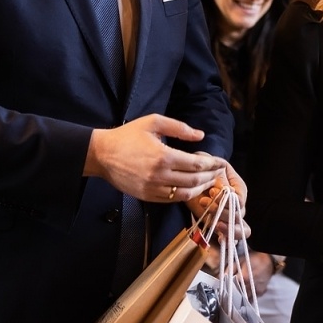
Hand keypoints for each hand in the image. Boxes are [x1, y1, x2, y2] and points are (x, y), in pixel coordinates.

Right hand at [84, 115, 223, 203]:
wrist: (102, 154)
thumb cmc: (127, 135)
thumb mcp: (153, 122)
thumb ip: (179, 128)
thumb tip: (200, 135)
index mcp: (163, 156)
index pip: (196, 164)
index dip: (212, 164)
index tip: (220, 162)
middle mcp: (159, 175)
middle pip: (194, 180)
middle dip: (210, 177)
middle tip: (218, 172)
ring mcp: (153, 188)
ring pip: (185, 193)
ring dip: (200, 188)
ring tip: (208, 181)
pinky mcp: (147, 196)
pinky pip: (171, 199)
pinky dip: (185, 195)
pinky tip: (191, 188)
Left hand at [191, 161, 248, 241]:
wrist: (191, 176)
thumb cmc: (205, 169)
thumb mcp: (213, 168)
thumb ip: (221, 179)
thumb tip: (226, 191)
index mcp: (239, 188)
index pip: (240, 199)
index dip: (227, 199)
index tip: (212, 192)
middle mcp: (237, 204)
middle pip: (238, 214)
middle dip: (221, 211)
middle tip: (204, 202)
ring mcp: (229, 217)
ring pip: (237, 228)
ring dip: (225, 225)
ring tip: (213, 222)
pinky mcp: (219, 225)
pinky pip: (231, 237)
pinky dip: (228, 239)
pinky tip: (220, 238)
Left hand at [198, 245, 273, 294]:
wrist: (268, 259)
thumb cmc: (252, 258)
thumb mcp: (238, 260)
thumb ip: (229, 270)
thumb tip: (220, 278)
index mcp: (244, 278)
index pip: (231, 287)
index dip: (226, 287)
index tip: (223, 288)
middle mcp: (250, 286)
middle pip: (237, 294)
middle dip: (232, 293)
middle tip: (228, 291)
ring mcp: (256, 290)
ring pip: (244, 298)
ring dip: (239, 296)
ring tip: (236, 292)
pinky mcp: (260, 292)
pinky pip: (251, 298)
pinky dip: (247, 296)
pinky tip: (244, 292)